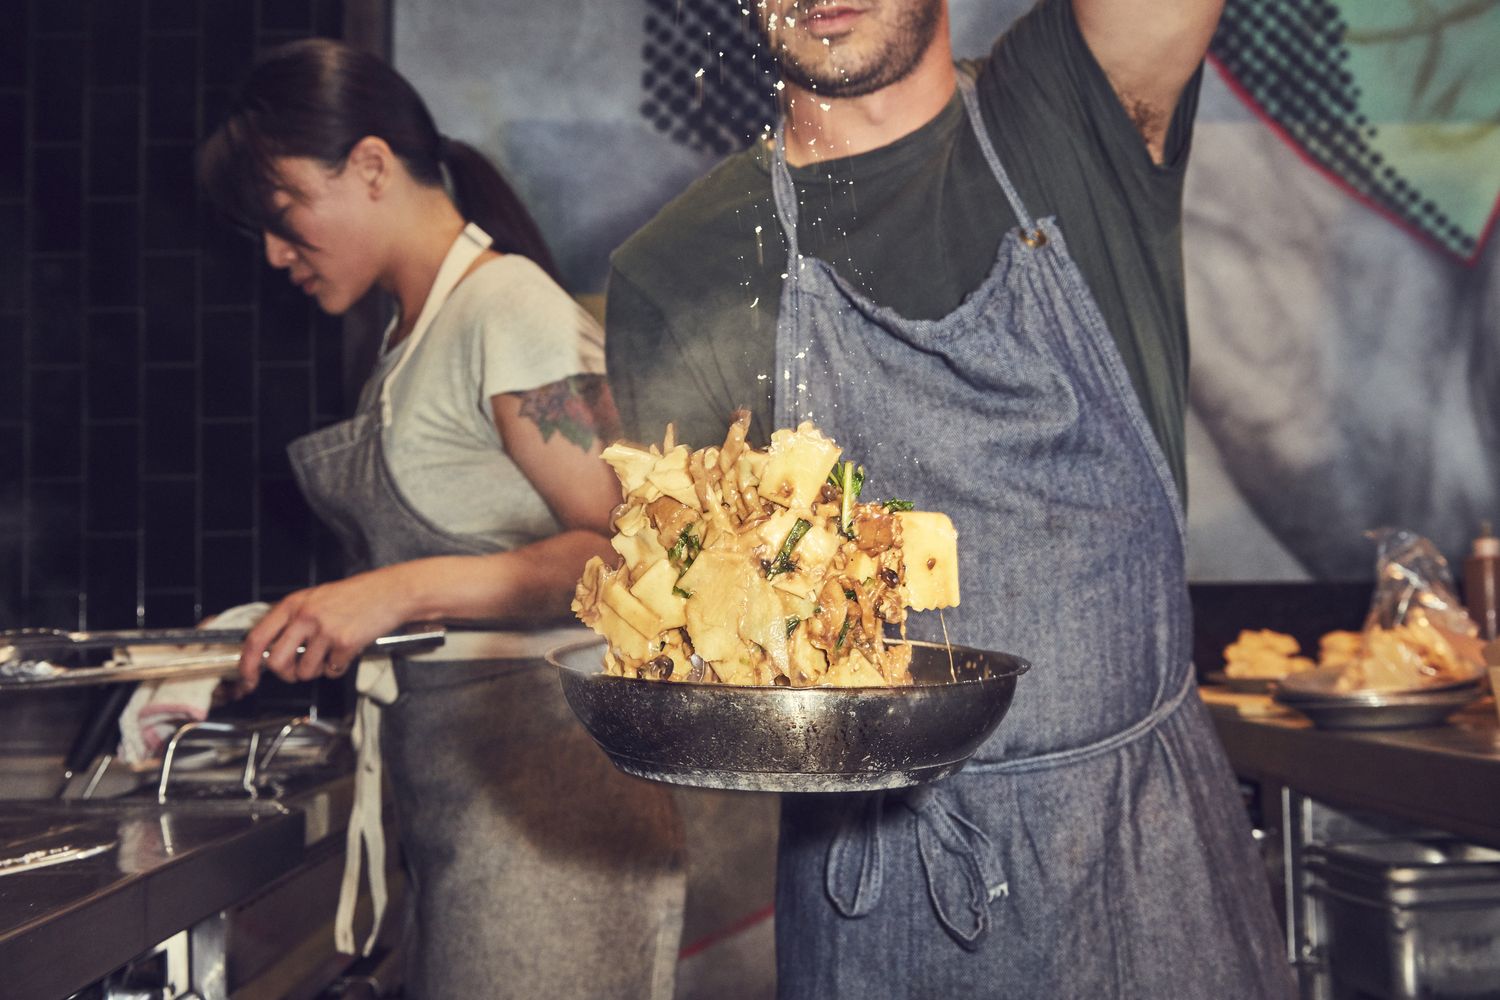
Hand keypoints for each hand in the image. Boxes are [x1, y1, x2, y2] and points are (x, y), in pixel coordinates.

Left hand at [237, 568, 411, 691]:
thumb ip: (293, 620)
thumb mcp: (315, 599)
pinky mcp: (345, 642)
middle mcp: (305, 616)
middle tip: (297, 671)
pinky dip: (338, 667)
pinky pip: (332, 670)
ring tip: (330, 654)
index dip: (247, 663)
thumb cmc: (355, 595)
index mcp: (293, 604)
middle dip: (287, 674)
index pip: (257, 638)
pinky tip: (347, 651)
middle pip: (277, 662)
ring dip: (317, 671)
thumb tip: (272, 649)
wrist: (390, 591)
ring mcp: (325, 630)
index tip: (248, 678)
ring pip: (305, 671)